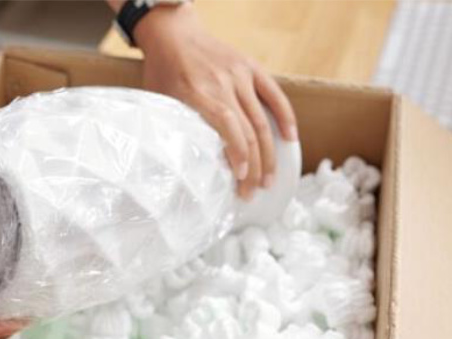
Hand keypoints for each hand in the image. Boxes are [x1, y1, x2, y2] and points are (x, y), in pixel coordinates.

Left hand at [134, 4, 297, 199]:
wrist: (172, 33)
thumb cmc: (162, 72)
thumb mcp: (159, 101)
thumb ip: (174, 128)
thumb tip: (184, 166)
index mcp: (198, 93)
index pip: (228, 128)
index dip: (239, 156)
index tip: (240, 179)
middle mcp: (223, 83)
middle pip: (249, 131)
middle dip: (254, 167)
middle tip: (252, 192)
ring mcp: (240, 75)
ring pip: (262, 120)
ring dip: (269, 154)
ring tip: (268, 179)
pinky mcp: (251, 68)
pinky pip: (275, 95)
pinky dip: (286, 117)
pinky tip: (291, 140)